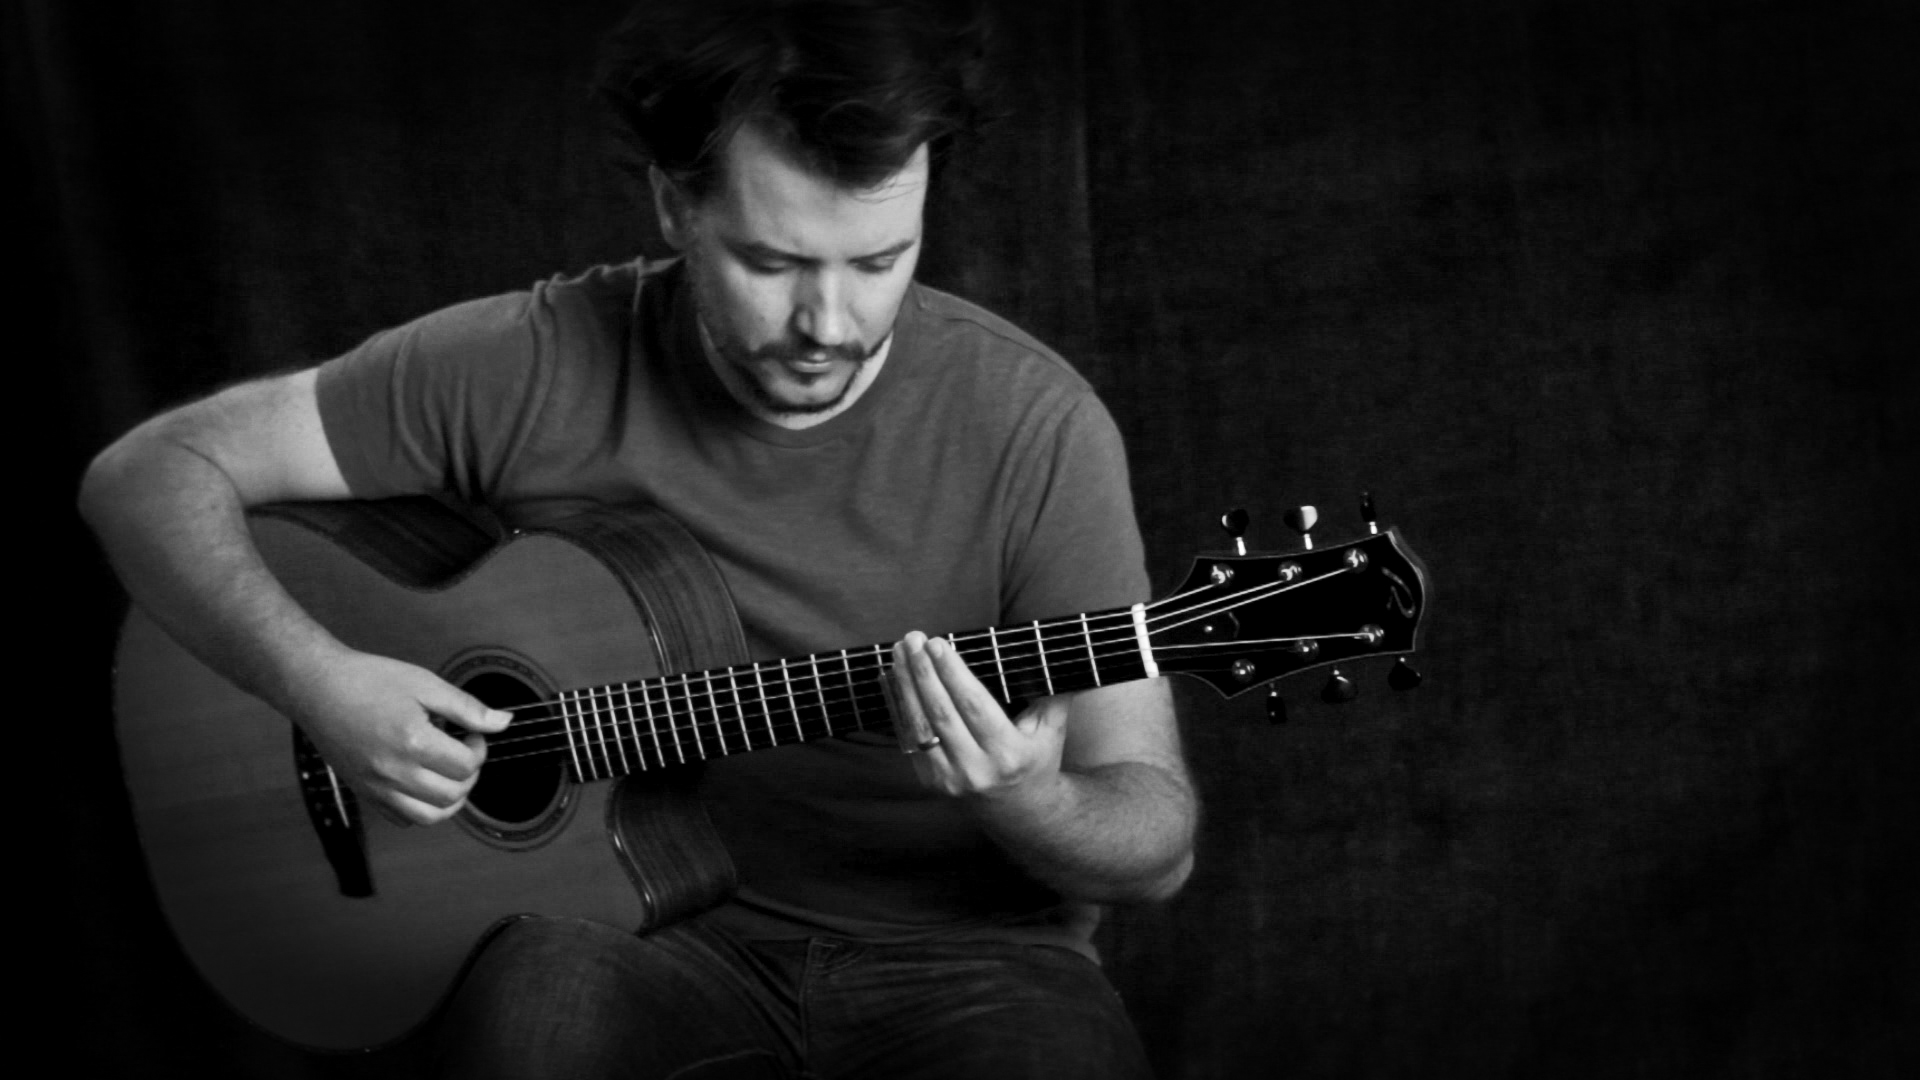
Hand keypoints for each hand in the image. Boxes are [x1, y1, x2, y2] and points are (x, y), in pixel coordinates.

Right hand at [280, 647, 512, 825]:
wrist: (317, 687)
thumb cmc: (368, 680)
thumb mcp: (425, 684)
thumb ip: (467, 708)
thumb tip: (503, 722)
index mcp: (412, 741)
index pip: (466, 766)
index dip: (479, 750)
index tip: (471, 734)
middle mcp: (393, 771)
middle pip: (452, 795)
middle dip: (469, 776)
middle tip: (463, 752)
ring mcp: (376, 786)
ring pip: (428, 817)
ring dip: (450, 801)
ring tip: (449, 775)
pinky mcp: (364, 792)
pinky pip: (401, 819)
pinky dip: (421, 810)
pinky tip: (423, 784)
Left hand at [888, 631, 1069, 805]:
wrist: (1019, 814)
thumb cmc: (1036, 763)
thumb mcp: (1052, 731)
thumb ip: (1055, 694)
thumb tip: (1053, 653)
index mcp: (1008, 754)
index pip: (973, 705)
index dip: (952, 673)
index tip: (937, 643)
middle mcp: (977, 769)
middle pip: (941, 712)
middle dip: (923, 672)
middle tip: (913, 640)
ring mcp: (950, 779)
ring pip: (920, 726)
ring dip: (906, 685)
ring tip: (900, 653)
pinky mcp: (932, 783)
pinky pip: (912, 740)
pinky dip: (902, 708)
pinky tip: (897, 681)